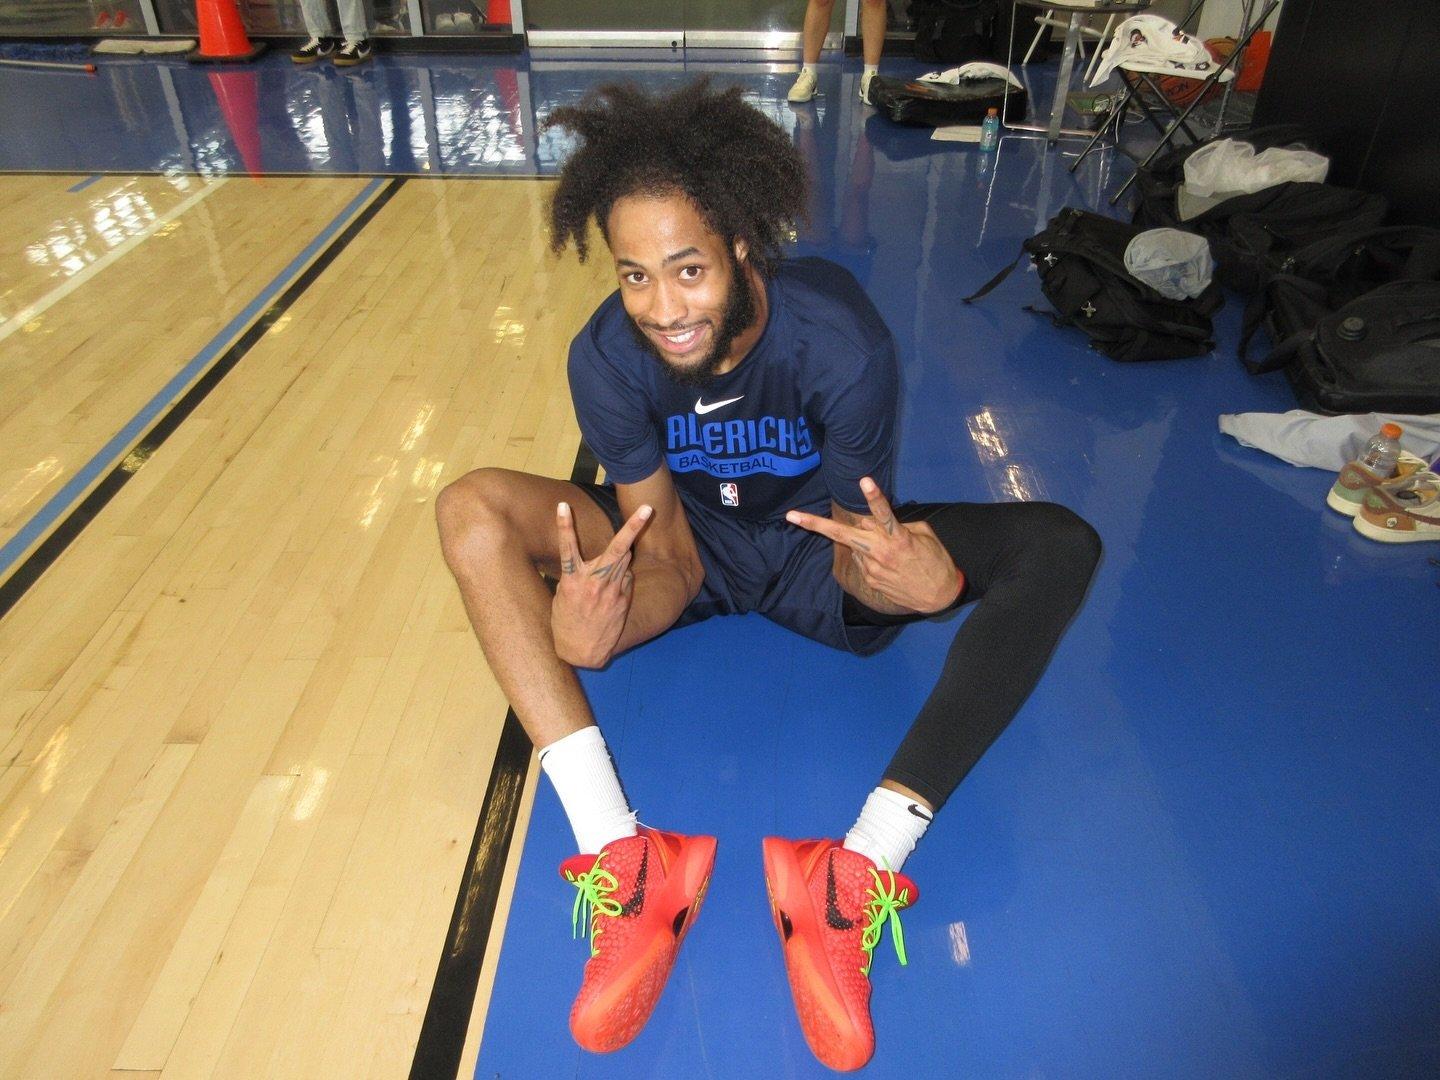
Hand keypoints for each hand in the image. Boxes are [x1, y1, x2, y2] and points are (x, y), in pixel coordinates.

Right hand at [551, 501, 651, 667]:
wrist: (582, 651)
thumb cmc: (566, 621)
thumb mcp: (562, 596)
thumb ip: (577, 575)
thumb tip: (593, 561)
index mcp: (572, 580)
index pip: (567, 547)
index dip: (564, 525)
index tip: (562, 505)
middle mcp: (595, 582)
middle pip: (617, 548)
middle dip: (634, 527)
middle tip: (647, 508)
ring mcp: (612, 591)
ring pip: (624, 560)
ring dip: (622, 552)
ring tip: (609, 566)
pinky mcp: (623, 600)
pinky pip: (625, 578)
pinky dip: (620, 576)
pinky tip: (611, 589)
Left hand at [785, 477, 961, 613]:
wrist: (938, 596)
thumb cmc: (935, 560)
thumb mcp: (923, 535)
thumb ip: (898, 525)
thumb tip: (874, 523)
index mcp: (898, 537)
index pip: (884, 513)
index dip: (873, 497)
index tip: (864, 480)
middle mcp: (880, 552)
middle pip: (842, 534)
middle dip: (814, 525)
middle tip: (791, 515)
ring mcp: (872, 568)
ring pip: (856, 546)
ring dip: (864, 543)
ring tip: (892, 554)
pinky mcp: (870, 581)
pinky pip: (863, 561)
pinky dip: (871, 557)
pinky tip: (890, 565)